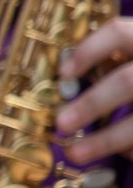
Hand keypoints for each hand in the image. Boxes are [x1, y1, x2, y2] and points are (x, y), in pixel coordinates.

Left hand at [57, 17, 132, 163]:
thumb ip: (116, 58)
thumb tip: (71, 80)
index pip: (120, 33)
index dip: (88, 50)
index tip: (63, 73)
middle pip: (128, 82)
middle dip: (92, 104)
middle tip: (61, 123)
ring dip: (106, 140)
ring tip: (75, 153)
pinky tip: (124, 154)